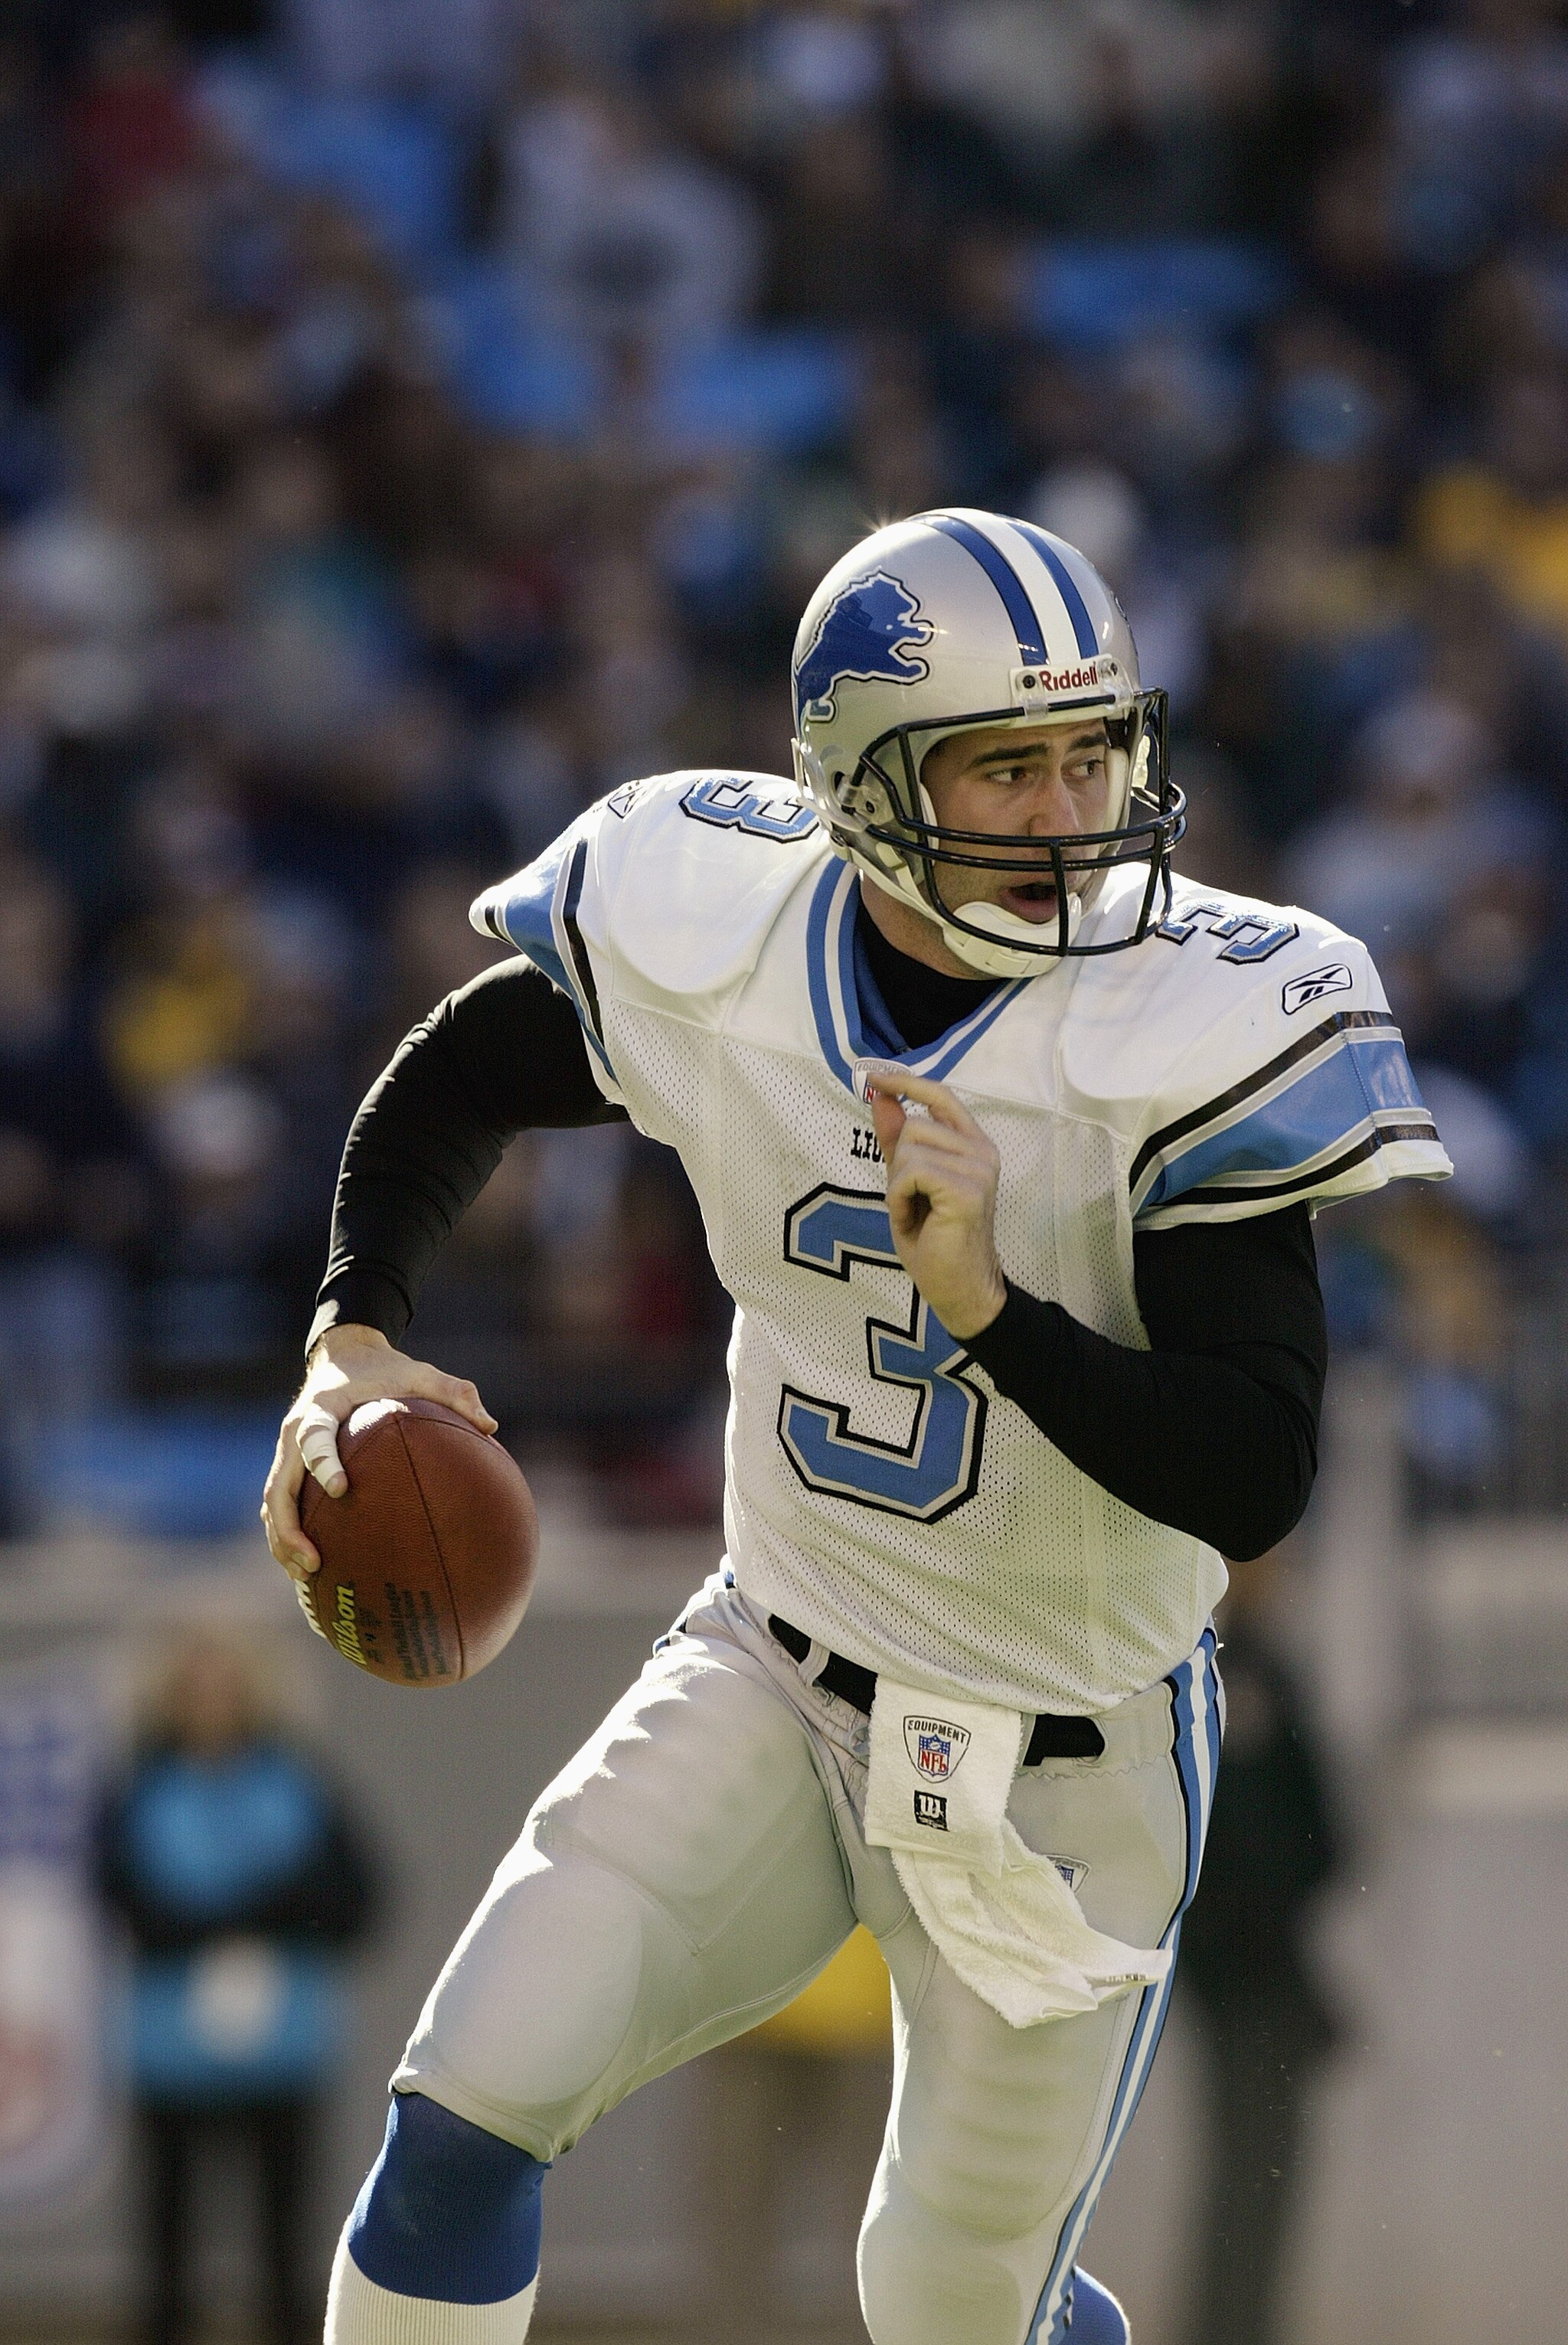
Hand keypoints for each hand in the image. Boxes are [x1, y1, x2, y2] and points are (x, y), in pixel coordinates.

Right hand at [260, 1325, 495, 1581]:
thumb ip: (453, 1392)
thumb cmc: (385, 1369)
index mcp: (323, 1407)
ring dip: (284, 1541)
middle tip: (314, 1561)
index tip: (340, 1489)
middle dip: (290, 1527)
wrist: (343, 1353)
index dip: (323, 1462)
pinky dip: (287, 1536)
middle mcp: (295, 1431)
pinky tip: (309, 1567)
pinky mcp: (290, 1467)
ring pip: (273, 1504)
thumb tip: (490, 1426)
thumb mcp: (420, 1371)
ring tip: (308, 1576)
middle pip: (279, 1486)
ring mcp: (287, 1452)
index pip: (314, 1436)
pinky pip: (280, 1506)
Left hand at [864, 1071, 1006, 1341]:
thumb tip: (882, 1097)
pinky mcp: (967, 1189)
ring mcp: (979, 1168)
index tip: (874, 1076)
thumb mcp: (907, 1183)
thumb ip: (898, 1140)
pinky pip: (910, 1173)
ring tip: (917, 1213)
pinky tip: (916, 1219)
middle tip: (911, 1201)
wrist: (959, 1288)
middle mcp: (983, 1151)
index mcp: (974, 1146)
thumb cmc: (936, 1240)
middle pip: (915, 1125)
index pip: (941, 1096)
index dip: (907, 1081)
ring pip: (910, 1148)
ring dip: (898, 1185)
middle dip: (898, 1164)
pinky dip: (899, 1198)